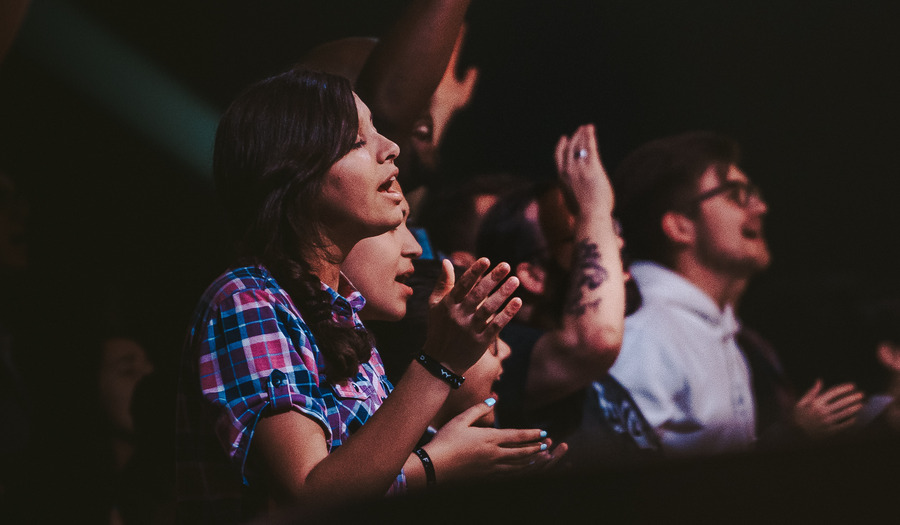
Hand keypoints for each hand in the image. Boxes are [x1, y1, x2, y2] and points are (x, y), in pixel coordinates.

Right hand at [422, 258, 521, 372]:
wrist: (441, 361)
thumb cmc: (439, 328)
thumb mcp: (434, 305)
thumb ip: (443, 283)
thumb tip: (446, 260)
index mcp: (448, 305)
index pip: (462, 285)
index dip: (474, 272)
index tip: (486, 260)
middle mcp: (459, 316)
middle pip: (478, 295)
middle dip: (492, 279)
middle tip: (506, 265)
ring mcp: (470, 329)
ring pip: (488, 309)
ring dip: (502, 294)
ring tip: (515, 280)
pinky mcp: (480, 342)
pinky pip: (496, 326)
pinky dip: (507, 314)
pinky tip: (518, 302)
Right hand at [423, 400, 564, 483]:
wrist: (435, 466)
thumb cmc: (445, 440)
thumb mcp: (461, 420)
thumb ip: (478, 409)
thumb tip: (493, 399)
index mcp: (489, 438)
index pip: (516, 435)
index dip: (532, 434)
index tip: (543, 432)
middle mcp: (493, 454)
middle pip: (521, 452)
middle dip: (535, 448)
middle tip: (546, 445)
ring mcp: (490, 468)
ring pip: (517, 466)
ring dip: (530, 461)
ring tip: (540, 458)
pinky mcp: (485, 478)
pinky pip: (508, 475)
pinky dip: (519, 472)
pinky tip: (522, 470)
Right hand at [554, 123, 613, 213]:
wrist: (590, 215)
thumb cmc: (583, 214)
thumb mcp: (571, 202)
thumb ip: (571, 193)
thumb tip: (573, 196)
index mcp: (561, 178)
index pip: (558, 157)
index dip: (561, 146)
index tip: (564, 138)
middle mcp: (568, 170)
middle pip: (569, 148)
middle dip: (574, 137)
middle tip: (579, 129)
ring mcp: (579, 168)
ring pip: (579, 145)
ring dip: (583, 134)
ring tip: (587, 127)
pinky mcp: (592, 167)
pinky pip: (590, 147)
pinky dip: (590, 137)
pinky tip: (591, 130)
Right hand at [793, 379, 864, 437]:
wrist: (794, 433)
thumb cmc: (797, 415)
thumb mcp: (801, 402)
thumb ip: (812, 391)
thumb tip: (819, 380)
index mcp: (815, 403)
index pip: (833, 393)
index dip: (844, 389)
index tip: (852, 386)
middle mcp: (822, 411)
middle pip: (841, 402)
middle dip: (852, 397)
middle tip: (861, 394)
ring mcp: (826, 422)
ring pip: (844, 413)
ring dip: (854, 408)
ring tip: (861, 404)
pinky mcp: (829, 431)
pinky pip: (842, 425)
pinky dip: (849, 421)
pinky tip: (855, 418)